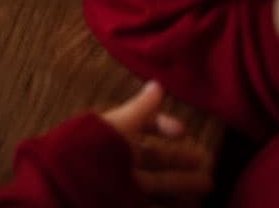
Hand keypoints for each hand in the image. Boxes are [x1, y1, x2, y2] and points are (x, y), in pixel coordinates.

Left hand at [99, 81, 214, 201]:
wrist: (70, 187)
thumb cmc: (96, 151)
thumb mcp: (119, 125)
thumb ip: (140, 108)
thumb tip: (158, 83)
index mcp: (114, 136)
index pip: (142, 126)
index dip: (163, 126)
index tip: (183, 132)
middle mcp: (118, 160)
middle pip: (154, 159)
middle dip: (179, 160)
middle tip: (207, 164)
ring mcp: (122, 184)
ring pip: (158, 184)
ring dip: (182, 184)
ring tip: (208, 187)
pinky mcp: (123, 202)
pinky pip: (151, 205)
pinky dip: (170, 205)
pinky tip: (190, 207)